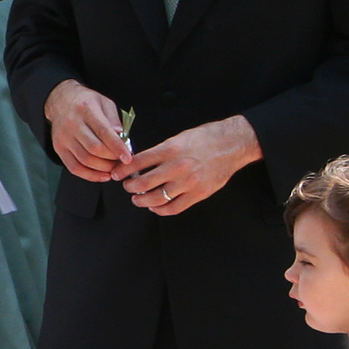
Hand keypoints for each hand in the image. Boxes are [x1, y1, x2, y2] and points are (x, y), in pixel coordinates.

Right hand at [44, 79, 130, 180]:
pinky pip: (74, 168)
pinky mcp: (58, 148)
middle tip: (122, 161)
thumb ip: (114, 121)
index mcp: (86, 109)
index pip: (103, 131)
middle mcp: (72, 123)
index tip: (128, 158)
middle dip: (112, 159)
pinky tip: (102, 175)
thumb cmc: (86, 102)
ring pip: (85, 160)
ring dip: (103, 169)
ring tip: (114, 168)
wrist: (60, 101)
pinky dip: (90, 175)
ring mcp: (63, 137)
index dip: (117, 147)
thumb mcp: (104, 103)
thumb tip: (122, 139)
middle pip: (94, 149)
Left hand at [116, 116, 261, 214]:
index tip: (116, 174)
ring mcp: (189, 182)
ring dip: (142, 200)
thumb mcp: (178, 138)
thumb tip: (138, 163)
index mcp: (170, 149)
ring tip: (137, 198)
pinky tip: (155, 206)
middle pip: (144, 183)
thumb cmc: (204, 138)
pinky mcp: (199, 194)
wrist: (232, 144)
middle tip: (126, 187)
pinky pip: (174, 208)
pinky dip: (161, 209)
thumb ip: (159, 151)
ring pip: (157, 198)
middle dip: (130, 187)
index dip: (123, 170)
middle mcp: (178, 166)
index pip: (138, 162)